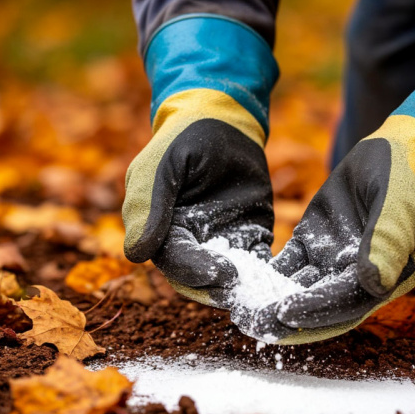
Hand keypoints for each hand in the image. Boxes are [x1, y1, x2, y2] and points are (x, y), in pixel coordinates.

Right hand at [122, 91, 273, 307]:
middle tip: (240, 287)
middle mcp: (191, 243)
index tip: (217, 274)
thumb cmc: (184, 140)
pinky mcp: (250, 236)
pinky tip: (278, 281)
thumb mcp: (162, 167)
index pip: (174, 260)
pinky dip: (265, 275)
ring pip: (228, 276)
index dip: (194, 271)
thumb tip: (136, 255)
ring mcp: (221, 242)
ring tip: (260, 291)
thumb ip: (148, 208)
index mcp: (162, 230)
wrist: (224, 121)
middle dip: (218, 287)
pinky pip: (257, 261)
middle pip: (199, 278)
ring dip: (241, 287)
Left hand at [247, 116, 414, 343]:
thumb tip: (373, 285)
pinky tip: (240, 279)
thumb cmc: (411, 178)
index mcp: (385, 277)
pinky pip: (287, 264)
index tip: (285, 313)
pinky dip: (266, 274)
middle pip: (318, 306)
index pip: (346, 302)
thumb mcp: (401, 206)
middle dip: (284, 318)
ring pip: (298, 288)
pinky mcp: (314, 242)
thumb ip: (387, 243)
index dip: (316, 310)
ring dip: (269, 299)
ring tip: (238, 308)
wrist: (402, 151)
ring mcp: (333, 261)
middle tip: (250, 324)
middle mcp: (357, 278)